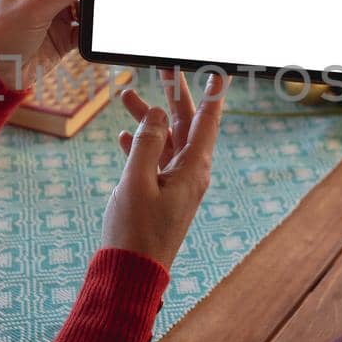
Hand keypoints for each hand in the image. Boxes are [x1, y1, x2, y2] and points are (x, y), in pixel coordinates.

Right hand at [101, 70, 229, 269]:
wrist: (130, 273)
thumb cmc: (135, 231)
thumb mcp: (137, 181)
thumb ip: (147, 142)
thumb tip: (158, 114)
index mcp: (192, 169)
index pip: (207, 121)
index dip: (212, 93)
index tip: (217, 70)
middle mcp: (189, 174)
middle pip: (186, 125)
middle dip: (175, 95)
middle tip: (166, 67)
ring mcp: (174, 185)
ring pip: (166, 141)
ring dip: (149, 119)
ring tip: (126, 95)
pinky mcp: (159, 196)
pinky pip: (154, 161)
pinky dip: (140, 145)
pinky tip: (124, 135)